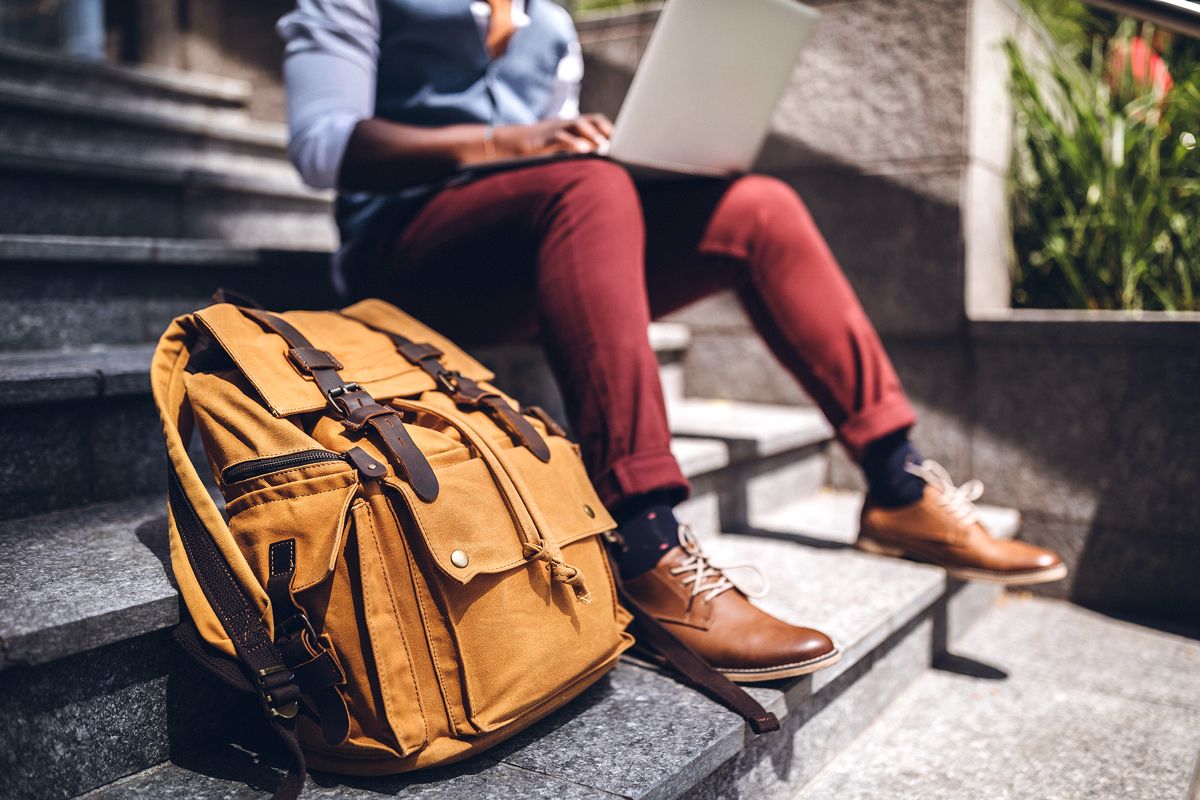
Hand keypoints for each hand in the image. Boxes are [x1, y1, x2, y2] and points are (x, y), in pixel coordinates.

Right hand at [491, 114, 612, 158]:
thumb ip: (578, 146)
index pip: (591, 119)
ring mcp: (555, 128)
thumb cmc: (541, 147)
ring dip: (591, 135)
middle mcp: (564, 123)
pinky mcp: (545, 137)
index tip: (617, 135)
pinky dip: (573, 143)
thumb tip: (599, 153)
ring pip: (576, 125)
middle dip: (601, 129)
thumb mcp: (562, 145)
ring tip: (603, 146)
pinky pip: (561, 138)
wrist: (513, 142)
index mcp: (570, 124)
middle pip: (587, 120)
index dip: (604, 125)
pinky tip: (583, 151)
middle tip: (613, 141)